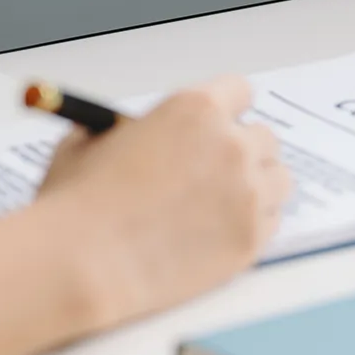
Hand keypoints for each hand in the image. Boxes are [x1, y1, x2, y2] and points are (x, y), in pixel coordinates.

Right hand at [0, 76, 289, 354]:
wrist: (80, 263)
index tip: (219, 126)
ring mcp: (247, 193)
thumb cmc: (76, 203)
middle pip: (264, 137)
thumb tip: (138, 132)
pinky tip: (221, 233)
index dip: (226, 109)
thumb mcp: (89, 141)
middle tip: (217, 174)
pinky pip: (274, 221)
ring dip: (258, 187)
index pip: (239, 91)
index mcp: (195, 109)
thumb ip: (126, 130)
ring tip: (223, 205)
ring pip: (278, 179)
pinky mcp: (251, 238)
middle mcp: (231, 145)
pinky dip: (254, 225)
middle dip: (243, 151)